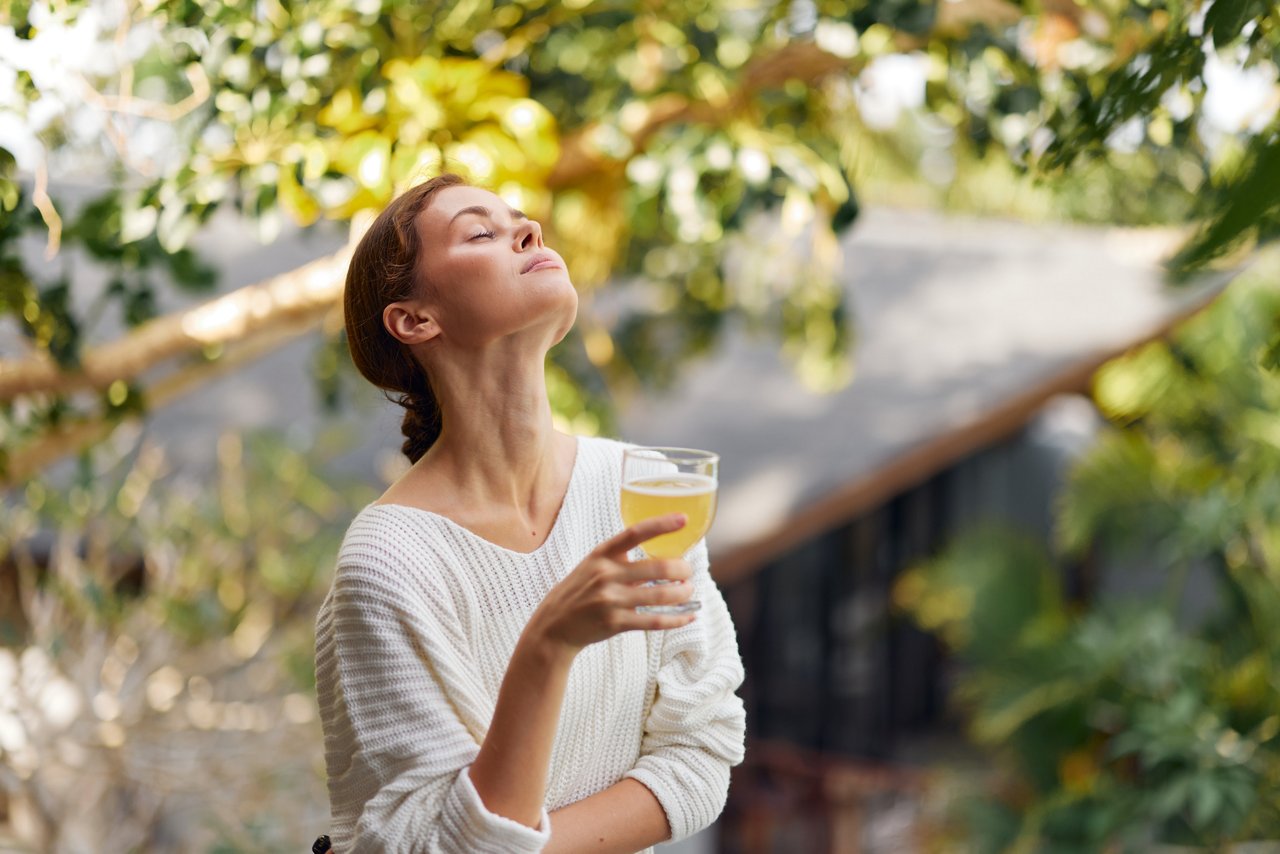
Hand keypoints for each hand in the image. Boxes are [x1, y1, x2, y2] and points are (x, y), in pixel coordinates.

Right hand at [528, 513, 696, 653]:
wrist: (554, 625)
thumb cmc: (579, 591)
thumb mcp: (592, 566)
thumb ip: (620, 559)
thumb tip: (660, 556)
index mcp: (602, 554)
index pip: (635, 533)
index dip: (661, 524)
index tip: (683, 518)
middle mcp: (606, 574)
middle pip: (658, 567)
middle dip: (682, 569)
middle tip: (688, 571)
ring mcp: (611, 600)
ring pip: (661, 595)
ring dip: (683, 592)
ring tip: (689, 590)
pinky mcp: (616, 623)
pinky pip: (655, 621)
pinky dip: (677, 619)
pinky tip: (688, 615)